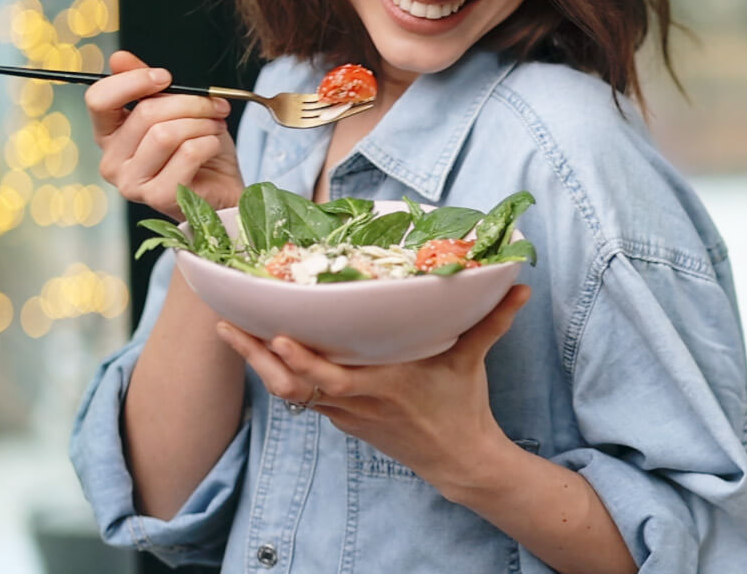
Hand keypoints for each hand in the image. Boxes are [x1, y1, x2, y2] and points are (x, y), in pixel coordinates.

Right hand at [86, 50, 243, 218]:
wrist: (224, 189)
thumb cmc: (198, 150)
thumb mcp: (173, 109)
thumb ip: (146, 86)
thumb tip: (118, 58)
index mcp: (109, 136)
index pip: (99, 99)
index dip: (133, 81)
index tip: (165, 77)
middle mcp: (112, 162)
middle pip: (145, 113)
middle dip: (189, 102)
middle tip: (215, 105)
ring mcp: (132, 184)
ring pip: (166, 133)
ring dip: (201, 123)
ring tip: (215, 126)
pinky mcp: (158, 197)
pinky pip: (187, 153)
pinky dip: (209, 143)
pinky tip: (212, 147)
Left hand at [215, 284, 532, 495]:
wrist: (457, 461)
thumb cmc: (461, 406)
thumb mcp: (473, 360)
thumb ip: (492, 321)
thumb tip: (519, 285)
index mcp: (382, 385)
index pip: (331, 377)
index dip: (301, 359)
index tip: (277, 334)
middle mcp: (355, 401)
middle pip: (291, 384)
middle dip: (256, 356)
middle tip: (226, 325)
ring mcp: (344, 413)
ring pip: (289, 393)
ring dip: (259, 364)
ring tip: (230, 332)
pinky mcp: (342, 418)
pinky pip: (301, 396)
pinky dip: (279, 374)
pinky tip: (262, 349)